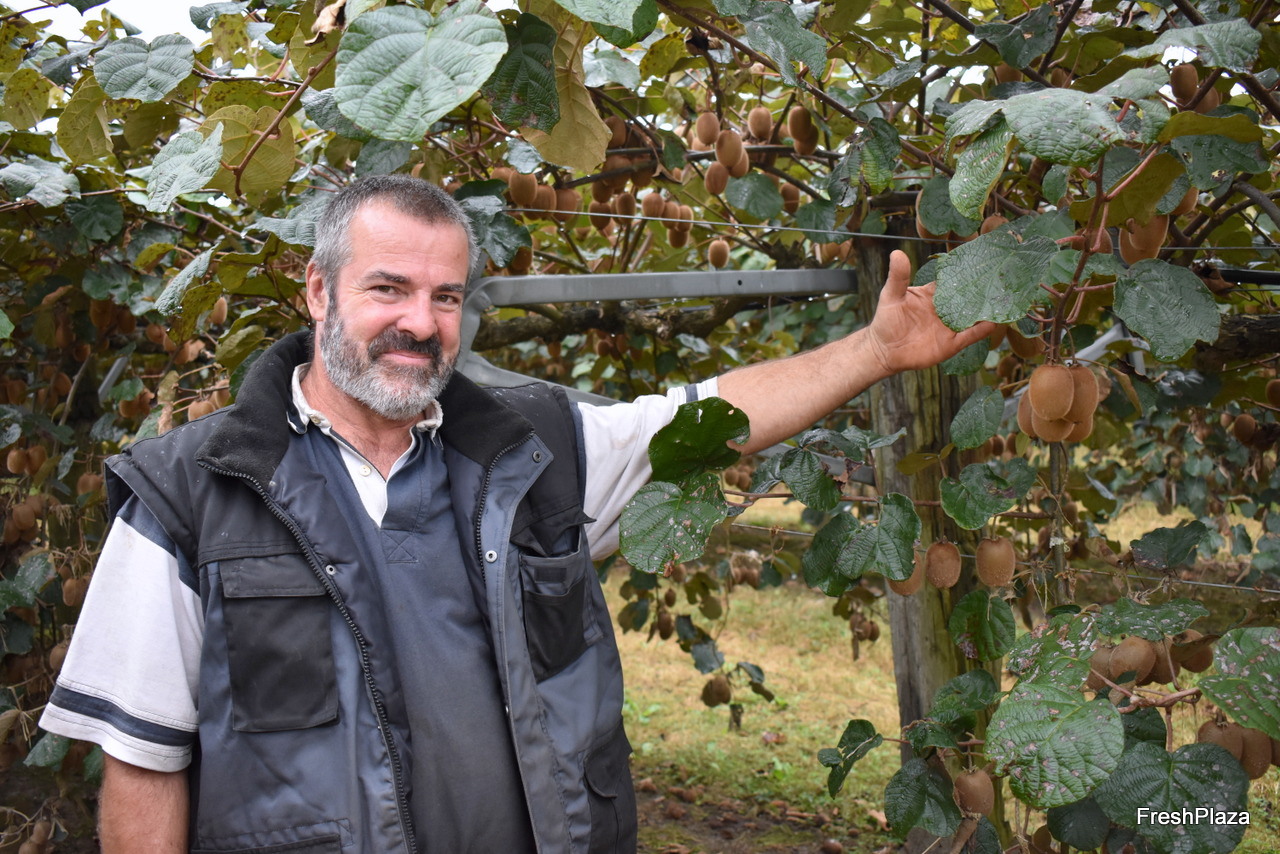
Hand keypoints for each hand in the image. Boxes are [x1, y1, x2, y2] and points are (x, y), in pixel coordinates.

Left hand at [866, 250, 995, 374]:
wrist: (884, 351)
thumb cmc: (886, 320)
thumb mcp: (891, 296)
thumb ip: (898, 277)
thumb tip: (897, 253)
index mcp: (934, 294)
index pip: (953, 279)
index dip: (966, 270)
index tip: (982, 257)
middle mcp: (945, 309)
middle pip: (968, 296)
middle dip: (983, 288)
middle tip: (1001, 276)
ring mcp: (950, 326)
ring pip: (974, 316)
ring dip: (987, 308)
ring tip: (1004, 298)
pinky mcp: (951, 344)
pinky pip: (970, 336)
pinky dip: (982, 330)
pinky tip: (993, 322)